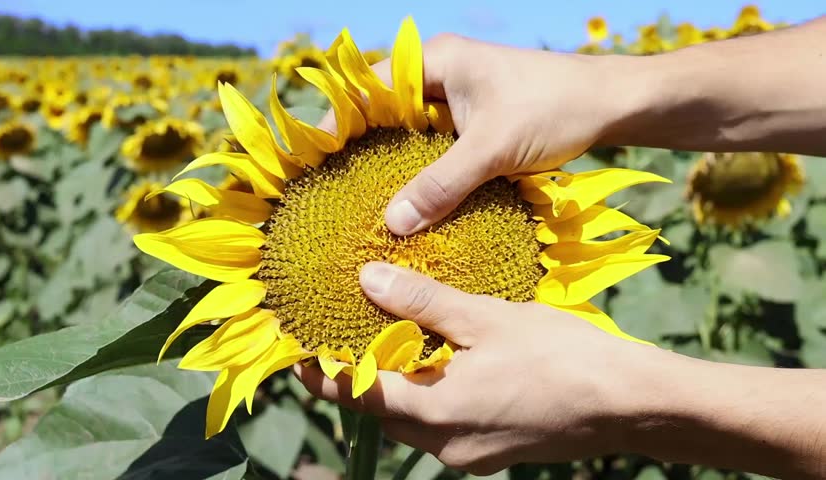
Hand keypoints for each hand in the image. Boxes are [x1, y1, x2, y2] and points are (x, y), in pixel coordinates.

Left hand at [294, 262, 652, 474]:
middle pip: (380, 408)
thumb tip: (367, 279)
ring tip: (392, 338)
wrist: (627, 404)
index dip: (320, 372)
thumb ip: (422, 300)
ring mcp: (468, 454)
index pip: (354, 394)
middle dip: (358, 373)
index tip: (295, 350)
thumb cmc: (560, 355)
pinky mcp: (491, 451)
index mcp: (433, 411)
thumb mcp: (485, 317)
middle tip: (344, 330)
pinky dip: (429, 394)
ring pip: (412, 417)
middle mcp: (443, 444)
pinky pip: (442, 423)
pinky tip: (444, 361)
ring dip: (396, 383)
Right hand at [318, 34, 628, 235]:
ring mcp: (457, 100)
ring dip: (392, 165)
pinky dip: (421, 172)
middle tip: (335, 192)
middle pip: (383, 114)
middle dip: (361, 150)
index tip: (318, 165)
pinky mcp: (473, 124)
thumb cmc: (553, 110)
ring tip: (363, 205)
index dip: (339, 124)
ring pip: (408, 135)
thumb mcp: (492, 149)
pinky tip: (411, 204)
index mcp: (436, 63)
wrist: (611, 105)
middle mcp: (440, 76)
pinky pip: (433, 148)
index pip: (368, 89)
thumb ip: (441, 184)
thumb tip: (392, 224)